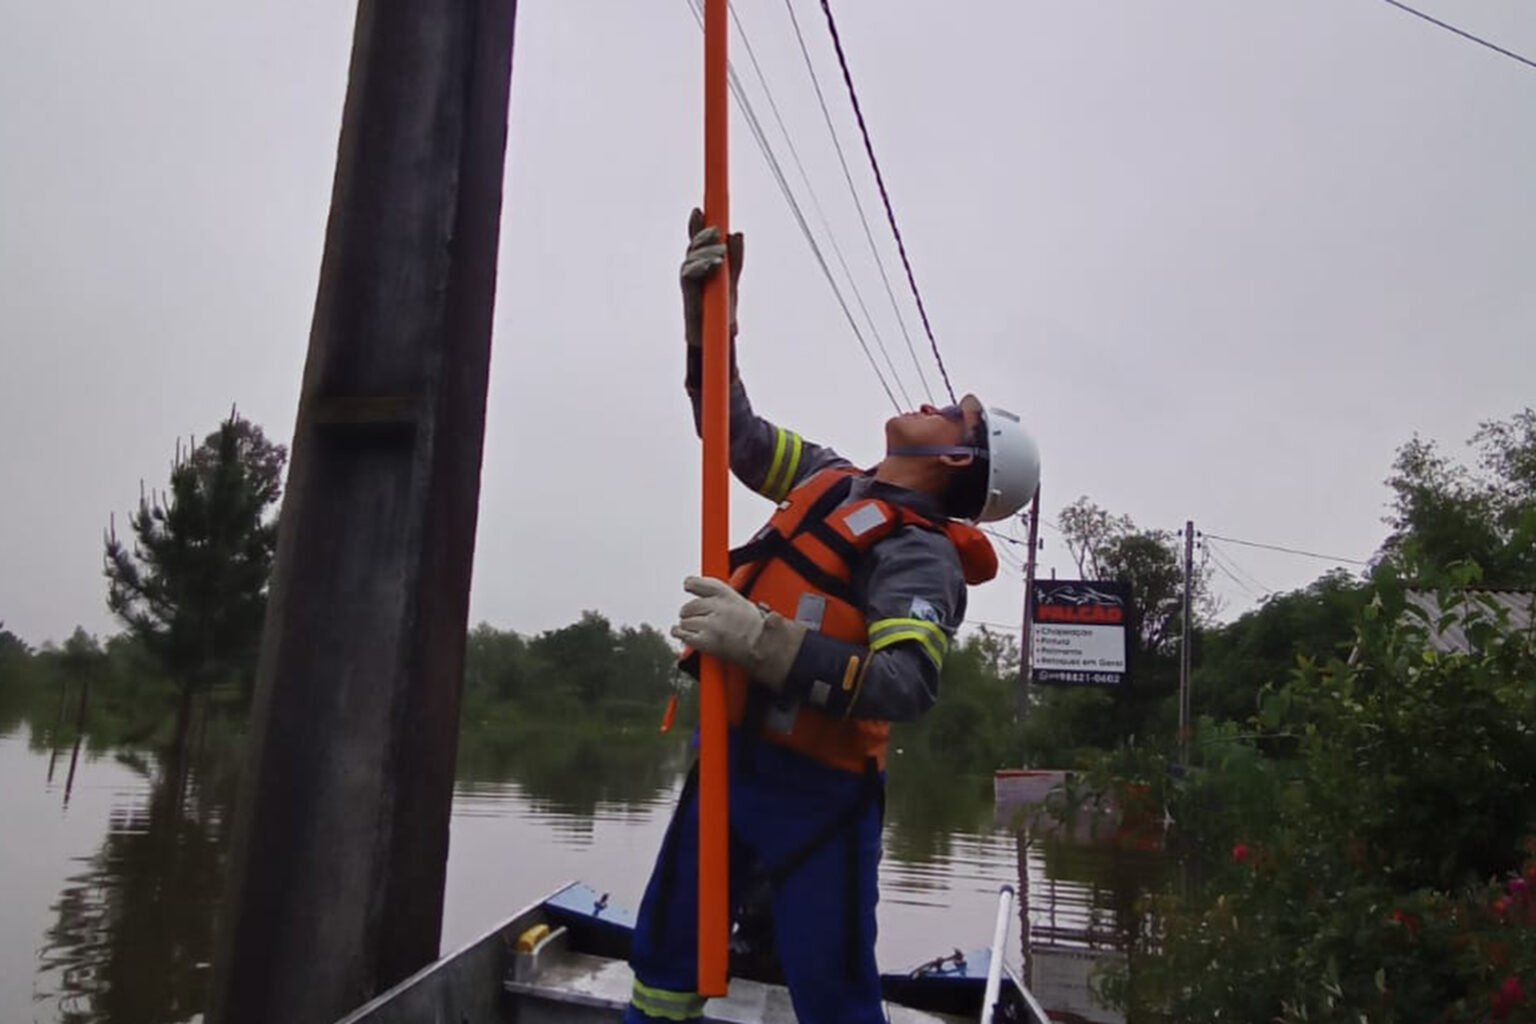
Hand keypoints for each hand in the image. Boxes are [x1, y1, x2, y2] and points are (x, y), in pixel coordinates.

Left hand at [671, 576, 802, 689]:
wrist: (766, 650)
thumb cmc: (761, 631)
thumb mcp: (747, 606)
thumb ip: (727, 600)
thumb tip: (710, 598)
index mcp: (729, 597)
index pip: (704, 585)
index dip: (693, 584)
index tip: (687, 584)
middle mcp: (718, 608)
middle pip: (691, 605)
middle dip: (689, 610)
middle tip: (690, 614)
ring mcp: (711, 625)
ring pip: (686, 620)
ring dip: (686, 624)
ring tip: (689, 626)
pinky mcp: (706, 641)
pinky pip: (684, 635)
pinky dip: (681, 634)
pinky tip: (680, 633)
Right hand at [680, 207, 742, 348]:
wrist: (716, 334)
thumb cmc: (722, 307)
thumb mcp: (733, 278)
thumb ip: (736, 258)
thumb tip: (737, 233)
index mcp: (703, 262)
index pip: (698, 238)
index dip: (696, 224)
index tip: (698, 210)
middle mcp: (693, 267)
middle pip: (694, 244)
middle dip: (704, 235)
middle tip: (717, 233)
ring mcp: (688, 277)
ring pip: (692, 256)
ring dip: (707, 253)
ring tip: (722, 257)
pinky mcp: (687, 290)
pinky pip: (689, 273)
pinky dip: (702, 267)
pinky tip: (714, 265)